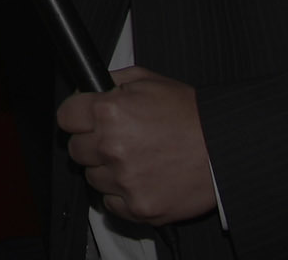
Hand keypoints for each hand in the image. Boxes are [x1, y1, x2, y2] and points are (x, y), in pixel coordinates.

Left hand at [57, 66, 215, 226]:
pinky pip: (110, 203)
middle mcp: (112, 147)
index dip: (76, 115)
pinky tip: (141, 177)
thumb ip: (112, 81)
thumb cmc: (188, 113)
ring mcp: (124, 181)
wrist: (222, 148)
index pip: (65, 117)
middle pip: (75, 149)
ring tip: (135, 157)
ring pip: (92, 178)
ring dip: (106, 169)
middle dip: (90, 141)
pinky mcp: (137, 208)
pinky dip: (121, 193)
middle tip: (115, 137)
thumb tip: (87, 90)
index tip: (83, 118)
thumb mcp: (148, 80)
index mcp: (110, 112)